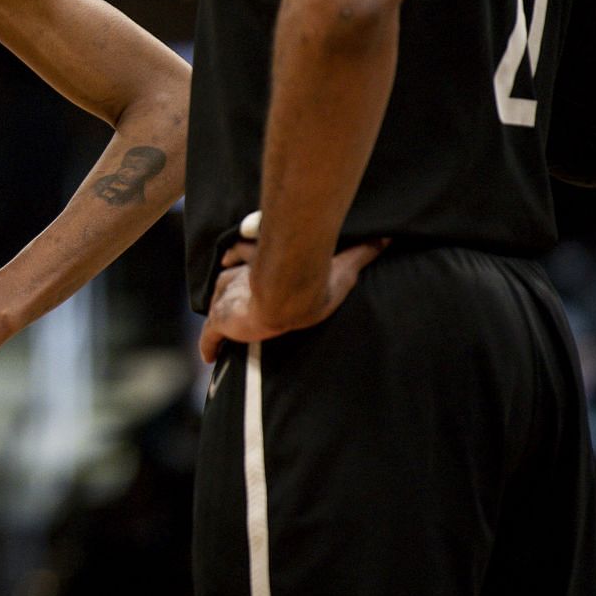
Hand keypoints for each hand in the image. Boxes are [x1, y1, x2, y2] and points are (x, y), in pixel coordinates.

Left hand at [199, 239, 387, 363]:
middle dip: (231, 290)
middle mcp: (242, 280)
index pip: (247, 262)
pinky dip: (208, 345)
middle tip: (236, 302)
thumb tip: (388, 238)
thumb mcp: (343, 265)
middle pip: (228, 283)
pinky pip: (210, 336)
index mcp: (264, 265)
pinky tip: (207, 357)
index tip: (241, 268)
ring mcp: (229, 300)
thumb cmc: (314, 279)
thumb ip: (362, 251)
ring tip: (224, 331)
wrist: (289, 294)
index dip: (243, 265)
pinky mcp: (223, 321)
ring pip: (219, 306)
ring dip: (222, 314)